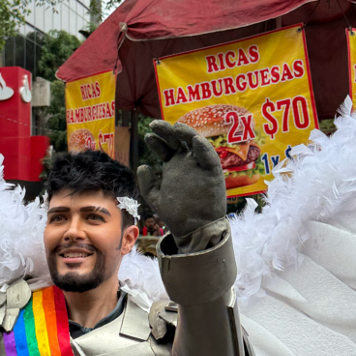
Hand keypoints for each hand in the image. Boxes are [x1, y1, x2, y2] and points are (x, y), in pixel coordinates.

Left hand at [137, 121, 225, 238]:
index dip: (156, 141)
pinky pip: (209, 157)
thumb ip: (147, 184)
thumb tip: (142, 166)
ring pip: (195, 143)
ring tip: (176, 127)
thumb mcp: (155, 199)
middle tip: (155, 125)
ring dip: (186, 133)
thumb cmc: (175, 215)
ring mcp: (199, 166)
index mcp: (173, 166)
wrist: (193, 230)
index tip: (147, 136)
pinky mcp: (213, 173)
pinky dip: (204, 148)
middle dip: (167, 131)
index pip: (164, 147)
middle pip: (178, 140)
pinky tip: (196, 140)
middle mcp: (186, 163)